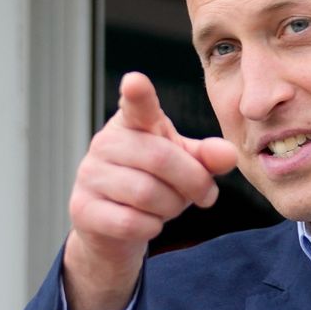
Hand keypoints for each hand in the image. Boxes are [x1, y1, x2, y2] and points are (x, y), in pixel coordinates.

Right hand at [63, 72, 237, 309]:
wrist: (117, 226)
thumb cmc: (158, 183)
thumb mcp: (189, 164)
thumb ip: (210, 156)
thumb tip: (228, 154)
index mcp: (134, 123)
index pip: (137, 106)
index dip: (138, 94)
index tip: (136, 81)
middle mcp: (106, 142)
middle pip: (161, 159)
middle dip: (194, 182)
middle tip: (205, 194)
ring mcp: (89, 174)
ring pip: (147, 194)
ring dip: (172, 207)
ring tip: (170, 206)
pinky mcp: (82, 208)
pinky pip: (130, 222)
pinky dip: (151, 227)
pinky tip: (148, 223)